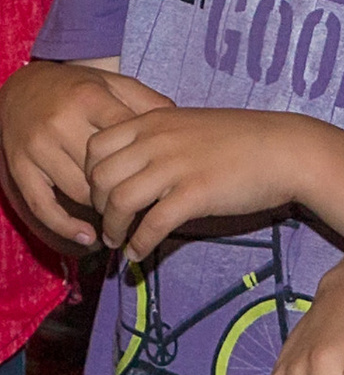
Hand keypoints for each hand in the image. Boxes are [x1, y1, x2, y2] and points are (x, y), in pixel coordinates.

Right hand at [0, 60, 173, 248]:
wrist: (19, 89)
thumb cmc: (75, 89)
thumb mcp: (112, 84)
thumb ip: (147, 101)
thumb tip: (183, 127)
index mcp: (89, 99)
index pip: (128, 142)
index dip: (149, 165)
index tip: (164, 179)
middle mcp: (60, 123)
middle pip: (106, 173)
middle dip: (128, 193)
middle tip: (145, 204)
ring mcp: (37, 147)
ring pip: (80, 193)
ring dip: (103, 211)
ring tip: (122, 218)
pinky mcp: (18, 166)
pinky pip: (43, 206)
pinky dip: (66, 227)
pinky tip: (88, 237)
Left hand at [84, 106, 343, 261]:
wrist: (285, 149)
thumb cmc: (239, 138)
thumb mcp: (185, 124)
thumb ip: (154, 138)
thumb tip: (130, 163)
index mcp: (149, 121)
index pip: (94, 146)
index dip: (88, 174)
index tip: (98, 193)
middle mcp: (155, 142)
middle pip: (99, 177)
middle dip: (96, 205)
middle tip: (106, 221)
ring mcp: (174, 168)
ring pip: (119, 201)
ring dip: (112, 228)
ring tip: (116, 242)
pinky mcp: (195, 195)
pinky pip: (152, 224)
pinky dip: (139, 242)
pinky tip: (137, 253)